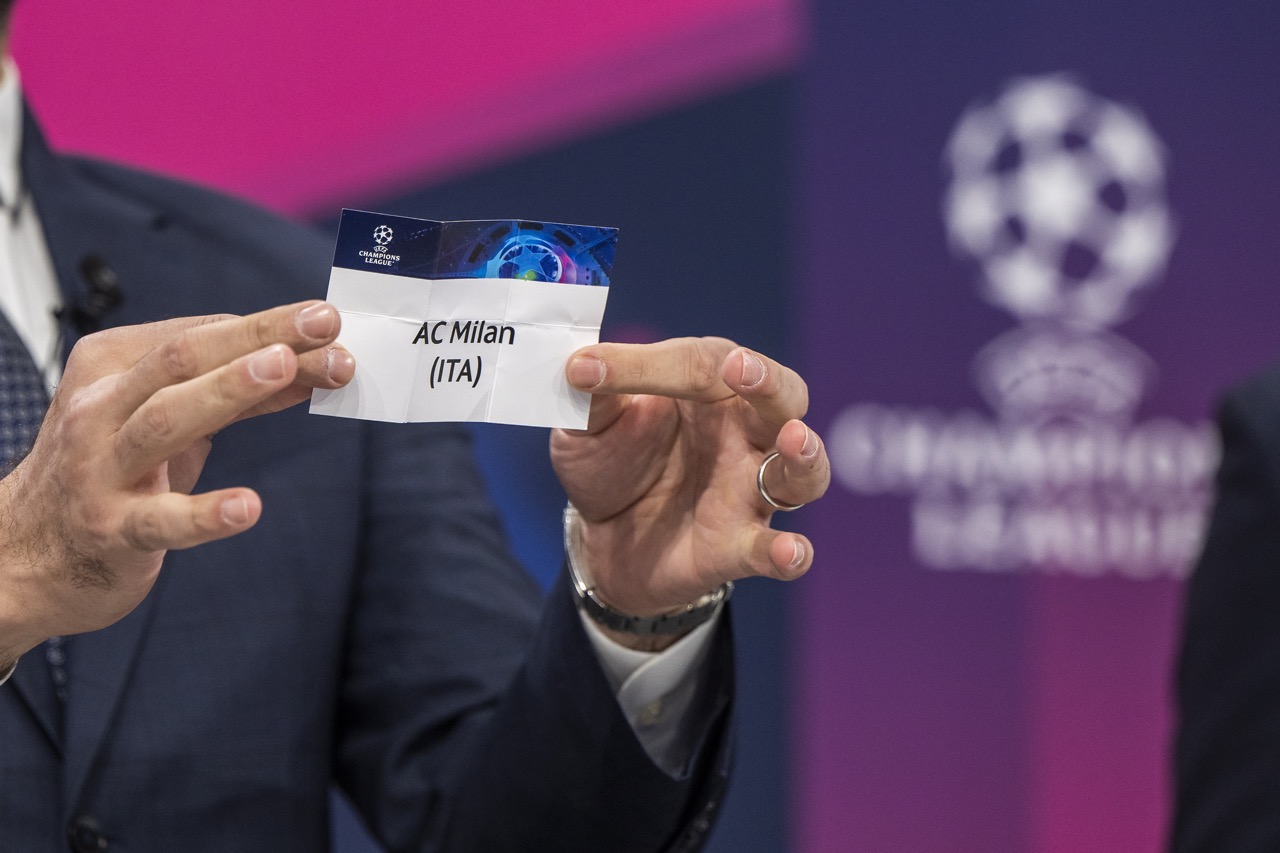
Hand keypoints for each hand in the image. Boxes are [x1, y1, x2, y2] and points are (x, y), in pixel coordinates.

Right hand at [0, 301, 352, 667]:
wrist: (29, 555)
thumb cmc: (108, 472)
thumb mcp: (167, 421)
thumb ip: (234, 396)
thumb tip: (309, 365)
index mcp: (112, 367)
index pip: (197, 336)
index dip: (266, 325)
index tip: (325, 321)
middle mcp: (100, 409)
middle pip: (182, 359)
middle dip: (256, 337)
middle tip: (321, 325)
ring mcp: (101, 470)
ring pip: (165, 420)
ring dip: (227, 390)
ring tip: (284, 370)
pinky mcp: (112, 531)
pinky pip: (160, 520)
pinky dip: (204, 513)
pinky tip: (247, 508)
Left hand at [550, 337, 829, 636]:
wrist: (602, 538)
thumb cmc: (611, 462)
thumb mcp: (588, 426)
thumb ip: (593, 398)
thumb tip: (579, 366)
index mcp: (709, 390)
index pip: (697, 365)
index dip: (643, 366)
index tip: (585, 372)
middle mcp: (742, 434)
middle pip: (783, 399)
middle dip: (768, 381)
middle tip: (741, 369)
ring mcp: (748, 492)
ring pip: (803, 472)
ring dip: (804, 456)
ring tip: (793, 441)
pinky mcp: (739, 548)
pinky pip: (773, 549)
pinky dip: (788, 553)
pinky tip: (790, 553)